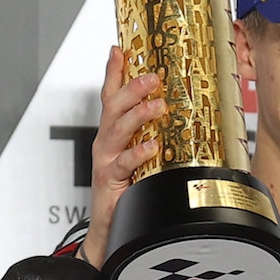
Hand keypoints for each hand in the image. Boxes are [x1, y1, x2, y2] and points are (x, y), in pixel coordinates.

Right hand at [80, 46, 165, 268]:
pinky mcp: (108, 181)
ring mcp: (105, 161)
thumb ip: (150, 136)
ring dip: (138, 115)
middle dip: (131, 87)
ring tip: (158, 105)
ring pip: (116, 130)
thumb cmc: (128, 192)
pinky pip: (122, 164)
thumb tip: (174, 115)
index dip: (113, 72)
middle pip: (113, 107)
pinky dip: (137, 153)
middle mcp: (106, 143)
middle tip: (152, 75)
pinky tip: (151, 145)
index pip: (111, 96)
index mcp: (114, 134)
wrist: (111, 231)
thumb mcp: (139, 158)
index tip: (119, 49)